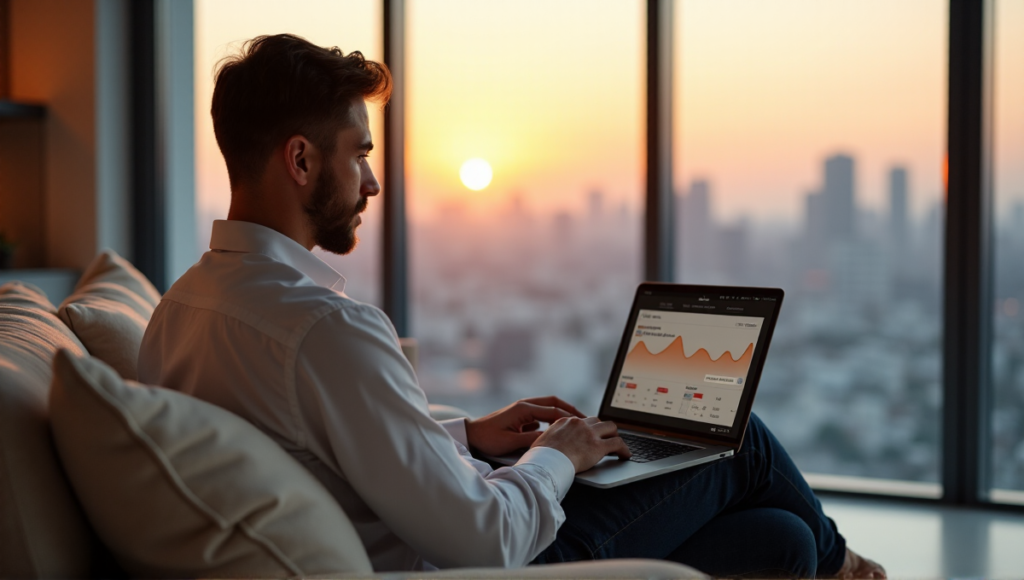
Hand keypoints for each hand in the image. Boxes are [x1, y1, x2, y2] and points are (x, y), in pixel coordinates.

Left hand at [465, 396, 585, 455]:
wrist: (472, 435)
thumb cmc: (488, 438)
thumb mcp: (511, 442)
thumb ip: (531, 439)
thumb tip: (550, 438)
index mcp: (524, 409)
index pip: (553, 410)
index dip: (570, 417)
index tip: (583, 423)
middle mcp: (525, 405)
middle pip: (554, 402)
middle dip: (570, 409)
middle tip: (586, 418)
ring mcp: (523, 409)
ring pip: (548, 406)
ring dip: (562, 412)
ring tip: (576, 422)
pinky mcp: (520, 415)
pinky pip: (540, 414)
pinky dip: (551, 418)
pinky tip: (557, 429)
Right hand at [531, 416, 630, 472]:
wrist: (546, 462)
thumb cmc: (540, 457)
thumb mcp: (541, 441)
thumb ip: (549, 438)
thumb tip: (548, 444)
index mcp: (565, 421)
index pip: (582, 420)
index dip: (589, 428)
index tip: (591, 434)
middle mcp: (579, 423)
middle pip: (597, 420)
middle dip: (603, 429)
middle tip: (606, 438)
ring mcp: (590, 434)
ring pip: (611, 427)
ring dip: (615, 436)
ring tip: (617, 445)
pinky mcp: (598, 446)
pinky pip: (618, 444)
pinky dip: (624, 449)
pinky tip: (625, 456)